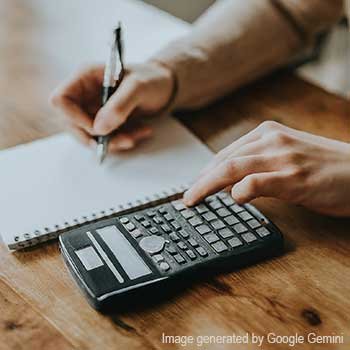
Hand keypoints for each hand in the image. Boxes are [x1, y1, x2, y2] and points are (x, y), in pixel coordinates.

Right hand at [50, 61, 174, 150]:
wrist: (164, 87)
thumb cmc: (151, 79)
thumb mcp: (140, 87)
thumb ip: (120, 104)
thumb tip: (99, 129)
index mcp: (85, 77)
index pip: (60, 100)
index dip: (74, 119)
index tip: (99, 129)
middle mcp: (84, 94)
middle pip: (71, 124)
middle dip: (97, 138)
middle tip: (125, 140)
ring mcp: (92, 110)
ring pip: (89, 136)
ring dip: (113, 142)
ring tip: (137, 135)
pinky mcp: (103, 123)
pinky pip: (104, 139)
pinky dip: (121, 141)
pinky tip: (139, 132)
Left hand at [183, 121, 349, 216]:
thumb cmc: (325, 166)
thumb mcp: (287, 154)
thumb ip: (260, 163)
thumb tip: (232, 183)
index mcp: (268, 133)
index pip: (226, 153)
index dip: (206, 172)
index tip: (194, 185)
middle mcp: (271, 140)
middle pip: (223, 161)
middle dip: (200, 180)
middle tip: (187, 196)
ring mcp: (282, 157)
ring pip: (232, 169)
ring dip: (207, 186)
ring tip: (194, 199)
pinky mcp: (293, 177)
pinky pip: (256, 182)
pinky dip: (240, 191)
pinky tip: (234, 199)